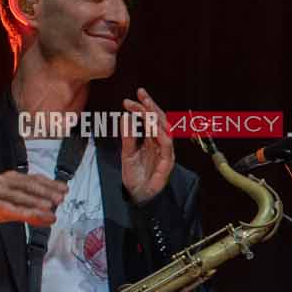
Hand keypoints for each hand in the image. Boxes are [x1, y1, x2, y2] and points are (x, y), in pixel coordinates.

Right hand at [0, 169, 66, 229]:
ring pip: (18, 195)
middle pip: (28, 185)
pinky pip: (6, 206)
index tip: (65, 189)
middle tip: (60, 199)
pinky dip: (20, 211)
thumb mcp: (13, 209)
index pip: (34, 179)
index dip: (50, 183)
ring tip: (49, 208)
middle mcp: (3, 180)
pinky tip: (30, 215)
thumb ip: (32, 213)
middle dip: (46, 191)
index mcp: (12, 178)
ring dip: (35, 201)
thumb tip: (52, 219)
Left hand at [120, 86, 174, 202]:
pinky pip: (167, 146)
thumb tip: (125, 117)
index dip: (144, 106)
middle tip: (141, 95)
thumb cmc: (135, 175)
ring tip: (144, 108)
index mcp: (153, 140)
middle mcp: (161, 144)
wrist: (137, 195)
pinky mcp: (167, 163)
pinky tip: (152, 126)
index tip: (133, 97)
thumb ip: (128, 136)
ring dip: (155, 118)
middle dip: (151, 106)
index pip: (151, 119)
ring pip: (166, 130)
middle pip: (161, 121)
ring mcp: (166, 153)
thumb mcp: (126, 152)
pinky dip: (160, 135)